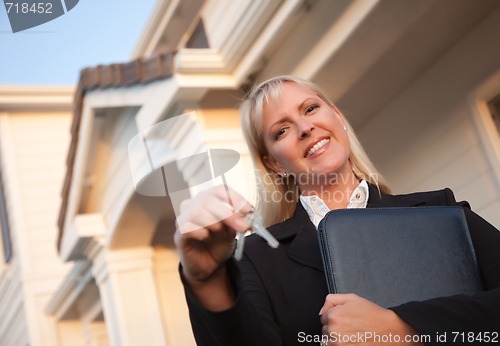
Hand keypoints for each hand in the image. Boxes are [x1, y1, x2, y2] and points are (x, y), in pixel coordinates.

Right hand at [174, 185, 251, 309]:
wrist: (209, 265)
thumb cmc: (219, 243)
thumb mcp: (232, 231)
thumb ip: (236, 221)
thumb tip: (245, 215)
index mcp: (208, 199)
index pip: (219, 190)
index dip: (234, 198)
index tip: (248, 210)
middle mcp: (193, 205)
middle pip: (208, 200)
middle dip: (228, 214)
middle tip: (242, 227)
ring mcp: (183, 219)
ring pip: (196, 212)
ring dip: (214, 222)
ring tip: (220, 232)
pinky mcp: (179, 234)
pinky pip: (187, 227)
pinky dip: (200, 232)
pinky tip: (206, 237)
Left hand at [319, 294, 422, 344]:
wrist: (389, 331)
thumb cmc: (372, 315)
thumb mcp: (352, 298)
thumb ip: (331, 300)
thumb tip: (321, 311)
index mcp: (334, 315)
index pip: (324, 318)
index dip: (335, 316)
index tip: (346, 318)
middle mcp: (334, 331)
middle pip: (325, 330)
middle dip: (335, 328)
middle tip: (351, 326)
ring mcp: (338, 344)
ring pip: (328, 341)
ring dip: (336, 339)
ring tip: (352, 335)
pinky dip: (341, 345)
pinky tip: (352, 341)